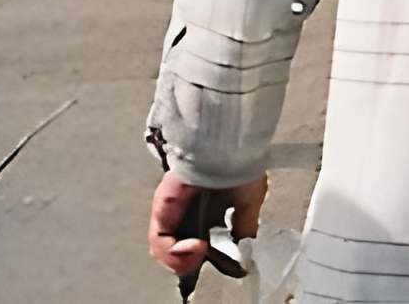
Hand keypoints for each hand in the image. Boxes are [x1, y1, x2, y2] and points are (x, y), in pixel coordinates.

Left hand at [148, 170, 265, 281]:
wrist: (230, 145)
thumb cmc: (240, 165)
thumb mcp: (249, 202)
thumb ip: (243, 226)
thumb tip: (244, 248)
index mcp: (204, 209)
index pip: (193, 242)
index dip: (202, 256)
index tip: (222, 261)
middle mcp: (183, 211)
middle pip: (174, 248)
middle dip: (189, 262)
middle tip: (206, 259)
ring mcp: (169, 210)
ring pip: (163, 248)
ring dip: (181, 260)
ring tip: (201, 254)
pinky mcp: (162, 208)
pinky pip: (160, 239)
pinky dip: (174, 251)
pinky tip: (196, 247)